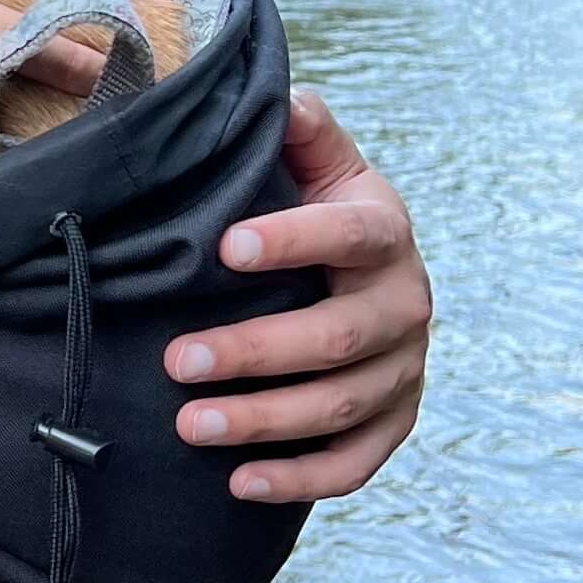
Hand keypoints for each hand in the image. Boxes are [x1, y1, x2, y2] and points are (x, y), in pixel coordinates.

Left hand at [164, 89, 431, 503]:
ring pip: (341, 407)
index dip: (294, 240)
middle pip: (336, 338)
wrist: (362, 270)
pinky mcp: (394, 422)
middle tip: (176, 361)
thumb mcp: (314, 162)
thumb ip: (302, 130)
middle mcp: (406, 303)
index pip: (349, 234)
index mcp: (383, 230)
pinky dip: (302, 479)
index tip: (225, 247)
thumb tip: (286, 98)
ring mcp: (404, 370)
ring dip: (265, 422)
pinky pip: (356, 463)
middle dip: (254, 352)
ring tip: (190, 425)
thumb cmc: (315, 210)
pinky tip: (241, 485)